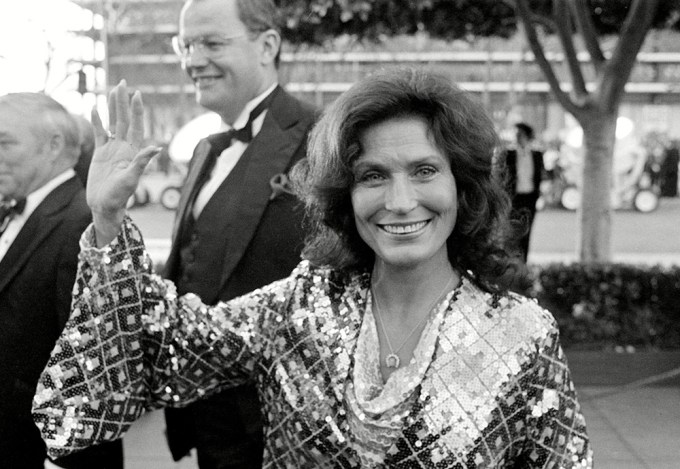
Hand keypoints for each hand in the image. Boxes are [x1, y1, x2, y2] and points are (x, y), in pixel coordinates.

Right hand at [89, 80, 159, 244]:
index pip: (136, 125)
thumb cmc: (120, 196)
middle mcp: (124, 147)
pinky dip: (96, 121)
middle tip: (123, 83)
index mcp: (133, 151)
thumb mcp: (131, 178)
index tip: (137, 94)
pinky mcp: (100, 153)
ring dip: (111, 107)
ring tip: (111, 90)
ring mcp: (112, 149)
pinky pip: (98, 133)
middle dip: (123, 102)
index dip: (137, 110)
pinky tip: (94, 108)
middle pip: (124, 119)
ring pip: (112, 123)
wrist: (104, 206)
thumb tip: (156, 148)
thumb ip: (142, 162)